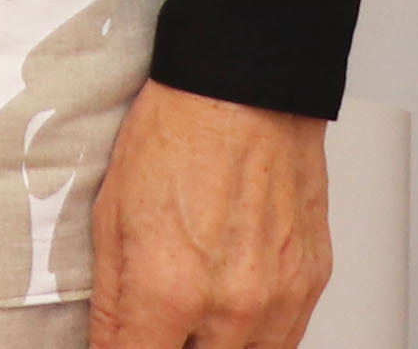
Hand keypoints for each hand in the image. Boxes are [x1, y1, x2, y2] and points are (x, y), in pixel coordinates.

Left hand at [90, 83, 330, 348]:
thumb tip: (106, 344)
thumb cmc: (174, 138)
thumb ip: (112, 299)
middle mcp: (234, 306)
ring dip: (215, 346)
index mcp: (171, 289)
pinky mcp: (312, 285)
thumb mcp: (110, 217)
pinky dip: (256, 335)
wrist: (244, 94)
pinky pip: (286, 339)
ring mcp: (281, 300)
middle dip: (170, 347)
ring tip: (191, 315)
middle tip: (156, 323)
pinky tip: (230, 305)